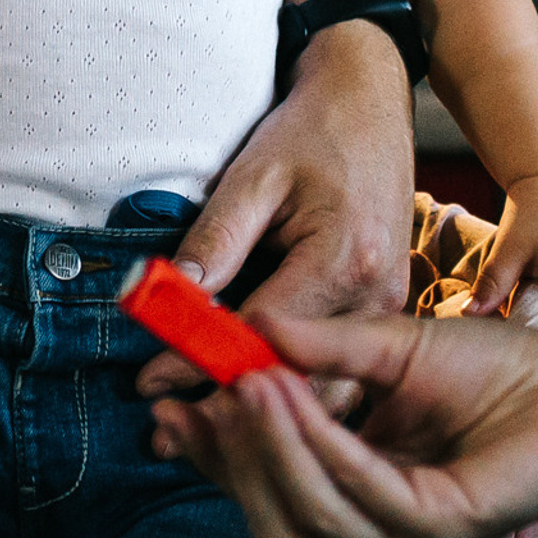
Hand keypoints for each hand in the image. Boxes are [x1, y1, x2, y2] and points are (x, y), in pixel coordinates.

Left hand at [136, 17, 413, 398]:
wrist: (371, 102)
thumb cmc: (312, 132)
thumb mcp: (254, 176)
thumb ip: (216, 241)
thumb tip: (172, 298)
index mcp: (343, 261)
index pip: (259, 334)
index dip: (197, 362)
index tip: (147, 385)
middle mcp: (375, 297)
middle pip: (296, 379)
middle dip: (230, 410)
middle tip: (167, 435)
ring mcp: (390, 311)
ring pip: (324, 390)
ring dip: (263, 412)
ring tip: (200, 432)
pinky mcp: (388, 313)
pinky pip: (341, 371)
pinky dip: (293, 391)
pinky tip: (249, 401)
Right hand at [149, 307, 537, 537]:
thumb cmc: (503, 370)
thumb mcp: (389, 346)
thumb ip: (320, 349)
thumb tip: (244, 333)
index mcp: (364, 501)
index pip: (267, 499)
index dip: (214, 460)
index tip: (167, 409)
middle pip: (273, 523)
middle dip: (229, 461)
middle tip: (201, 394)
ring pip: (305, 517)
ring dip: (264, 448)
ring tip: (243, 381)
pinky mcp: (443, 529)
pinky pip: (357, 493)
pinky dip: (313, 444)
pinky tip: (287, 393)